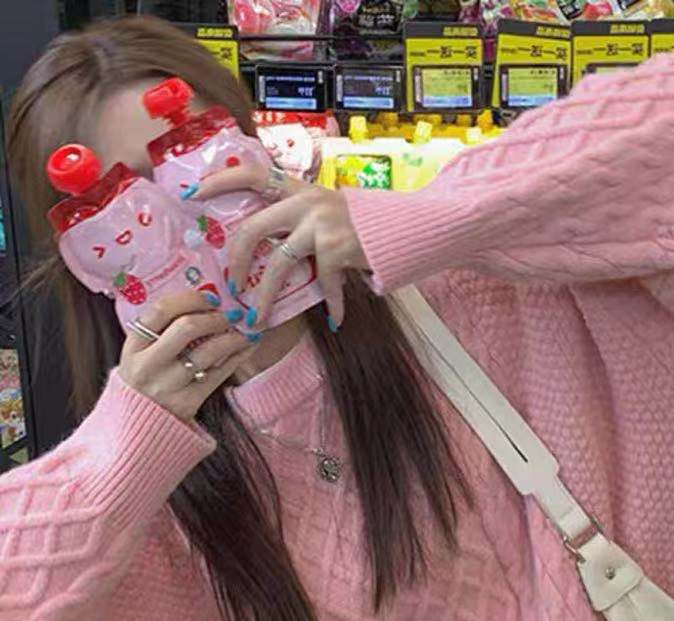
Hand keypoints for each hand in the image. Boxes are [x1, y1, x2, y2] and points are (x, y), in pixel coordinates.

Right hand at [119, 291, 257, 422]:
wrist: (140, 426)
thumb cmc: (147, 379)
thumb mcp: (141, 354)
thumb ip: (162, 330)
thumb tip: (204, 301)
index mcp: (133, 347)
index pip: (160, 311)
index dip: (190, 298)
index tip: (211, 296)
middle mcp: (149, 365)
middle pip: (186, 328)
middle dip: (215, 317)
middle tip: (232, 313)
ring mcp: (169, 385)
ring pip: (208, 352)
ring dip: (233, 336)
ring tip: (246, 329)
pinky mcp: (190, 402)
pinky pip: (219, 374)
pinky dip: (238, 356)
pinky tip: (248, 345)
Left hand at [192, 164, 369, 330]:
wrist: (405, 226)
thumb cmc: (365, 225)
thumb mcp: (328, 212)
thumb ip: (301, 220)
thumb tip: (272, 247)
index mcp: (298, 188)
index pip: (250, 173)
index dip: (219, 181)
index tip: (193, 193)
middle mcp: (304, 201)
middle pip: (252, 229)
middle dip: (235, 261)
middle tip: (230, 285)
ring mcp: (319, 224)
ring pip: (278, 265)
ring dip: (266, 296)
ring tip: (259, 318)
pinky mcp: (335, 247)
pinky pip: (324, 284)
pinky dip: (333, 305)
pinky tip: (336, 318)